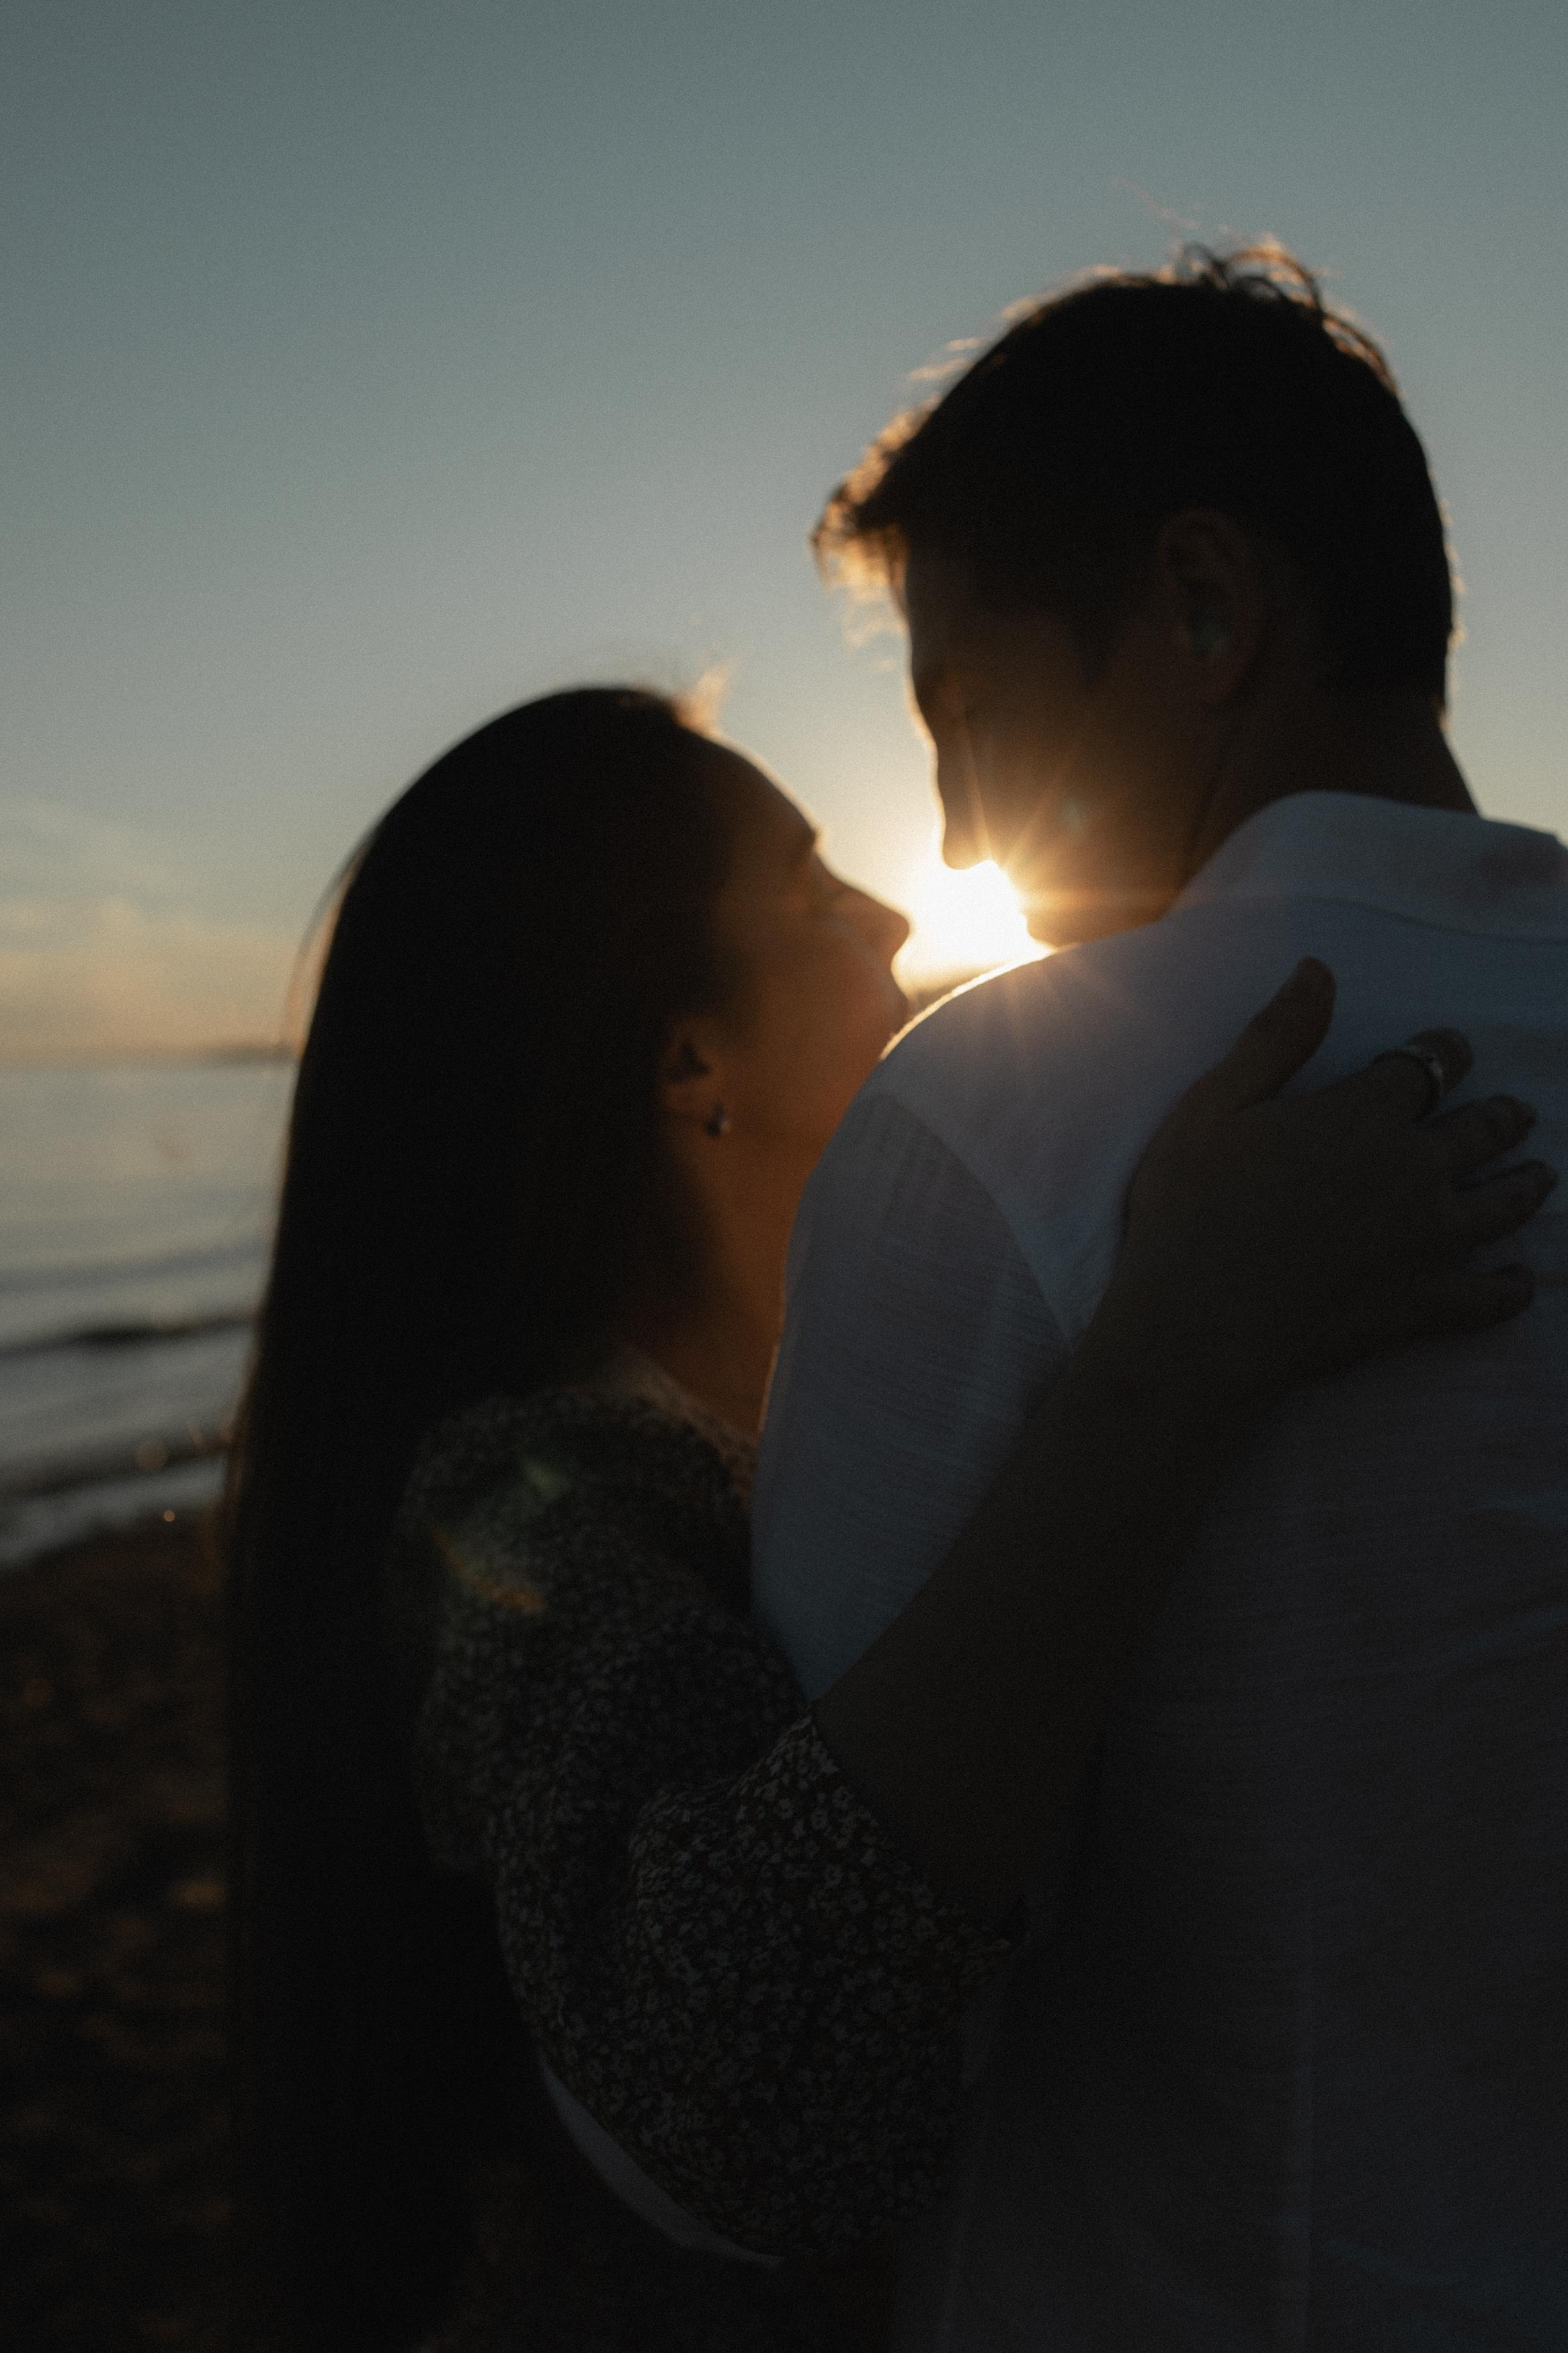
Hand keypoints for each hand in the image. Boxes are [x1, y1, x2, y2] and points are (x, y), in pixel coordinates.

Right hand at [1114, 958, 1555, 1400]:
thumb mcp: (1216, 1105)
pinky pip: (1491, 1297)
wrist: (1197, 1325)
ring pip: (1503, 1204)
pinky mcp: (1426, 1306)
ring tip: (1542, 1175)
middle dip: (1503, 1116)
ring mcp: (1429, 1241)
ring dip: (1527, 1184)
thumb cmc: (1189, 1209)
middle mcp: (1415, 1169)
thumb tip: (1320, 968)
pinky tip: (1519, 1281)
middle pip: (1481, 1131)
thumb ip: (1278, 1037)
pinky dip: (1512, 1287)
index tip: (1454, 1049)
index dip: (1445, 1052)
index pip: (1427, 1067)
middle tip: (1519, 1113)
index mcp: (1364, 1114)